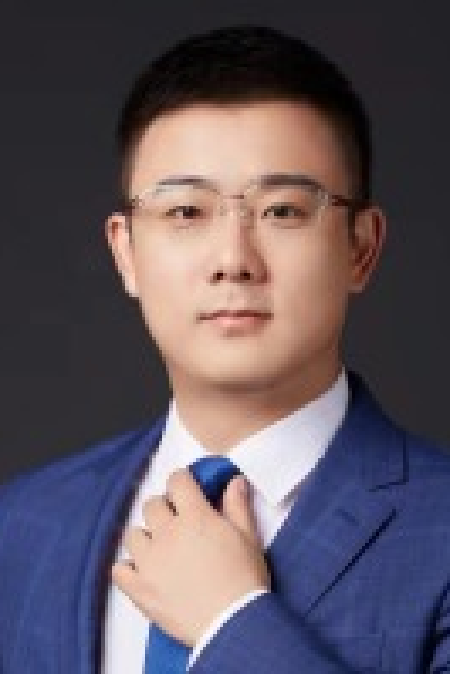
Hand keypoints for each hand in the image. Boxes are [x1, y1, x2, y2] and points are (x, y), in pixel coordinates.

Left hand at [111, 467, 270, 646]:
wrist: (233, 624)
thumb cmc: (244, 581)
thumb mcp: (248, 538)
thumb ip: (238, 506)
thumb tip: (234, 481)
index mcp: (195, 517)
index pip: (177, 482)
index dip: (181, 481)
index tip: (186, 488)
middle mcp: (167, 534)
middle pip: (152, 505)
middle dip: (163, 508)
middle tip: (177, 521)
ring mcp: (150, 561)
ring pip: (133, 534)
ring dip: (145, 536)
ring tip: (160, 548)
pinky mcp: (140, 589)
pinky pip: (119, 570)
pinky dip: (127, 568)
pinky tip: (141, 571)